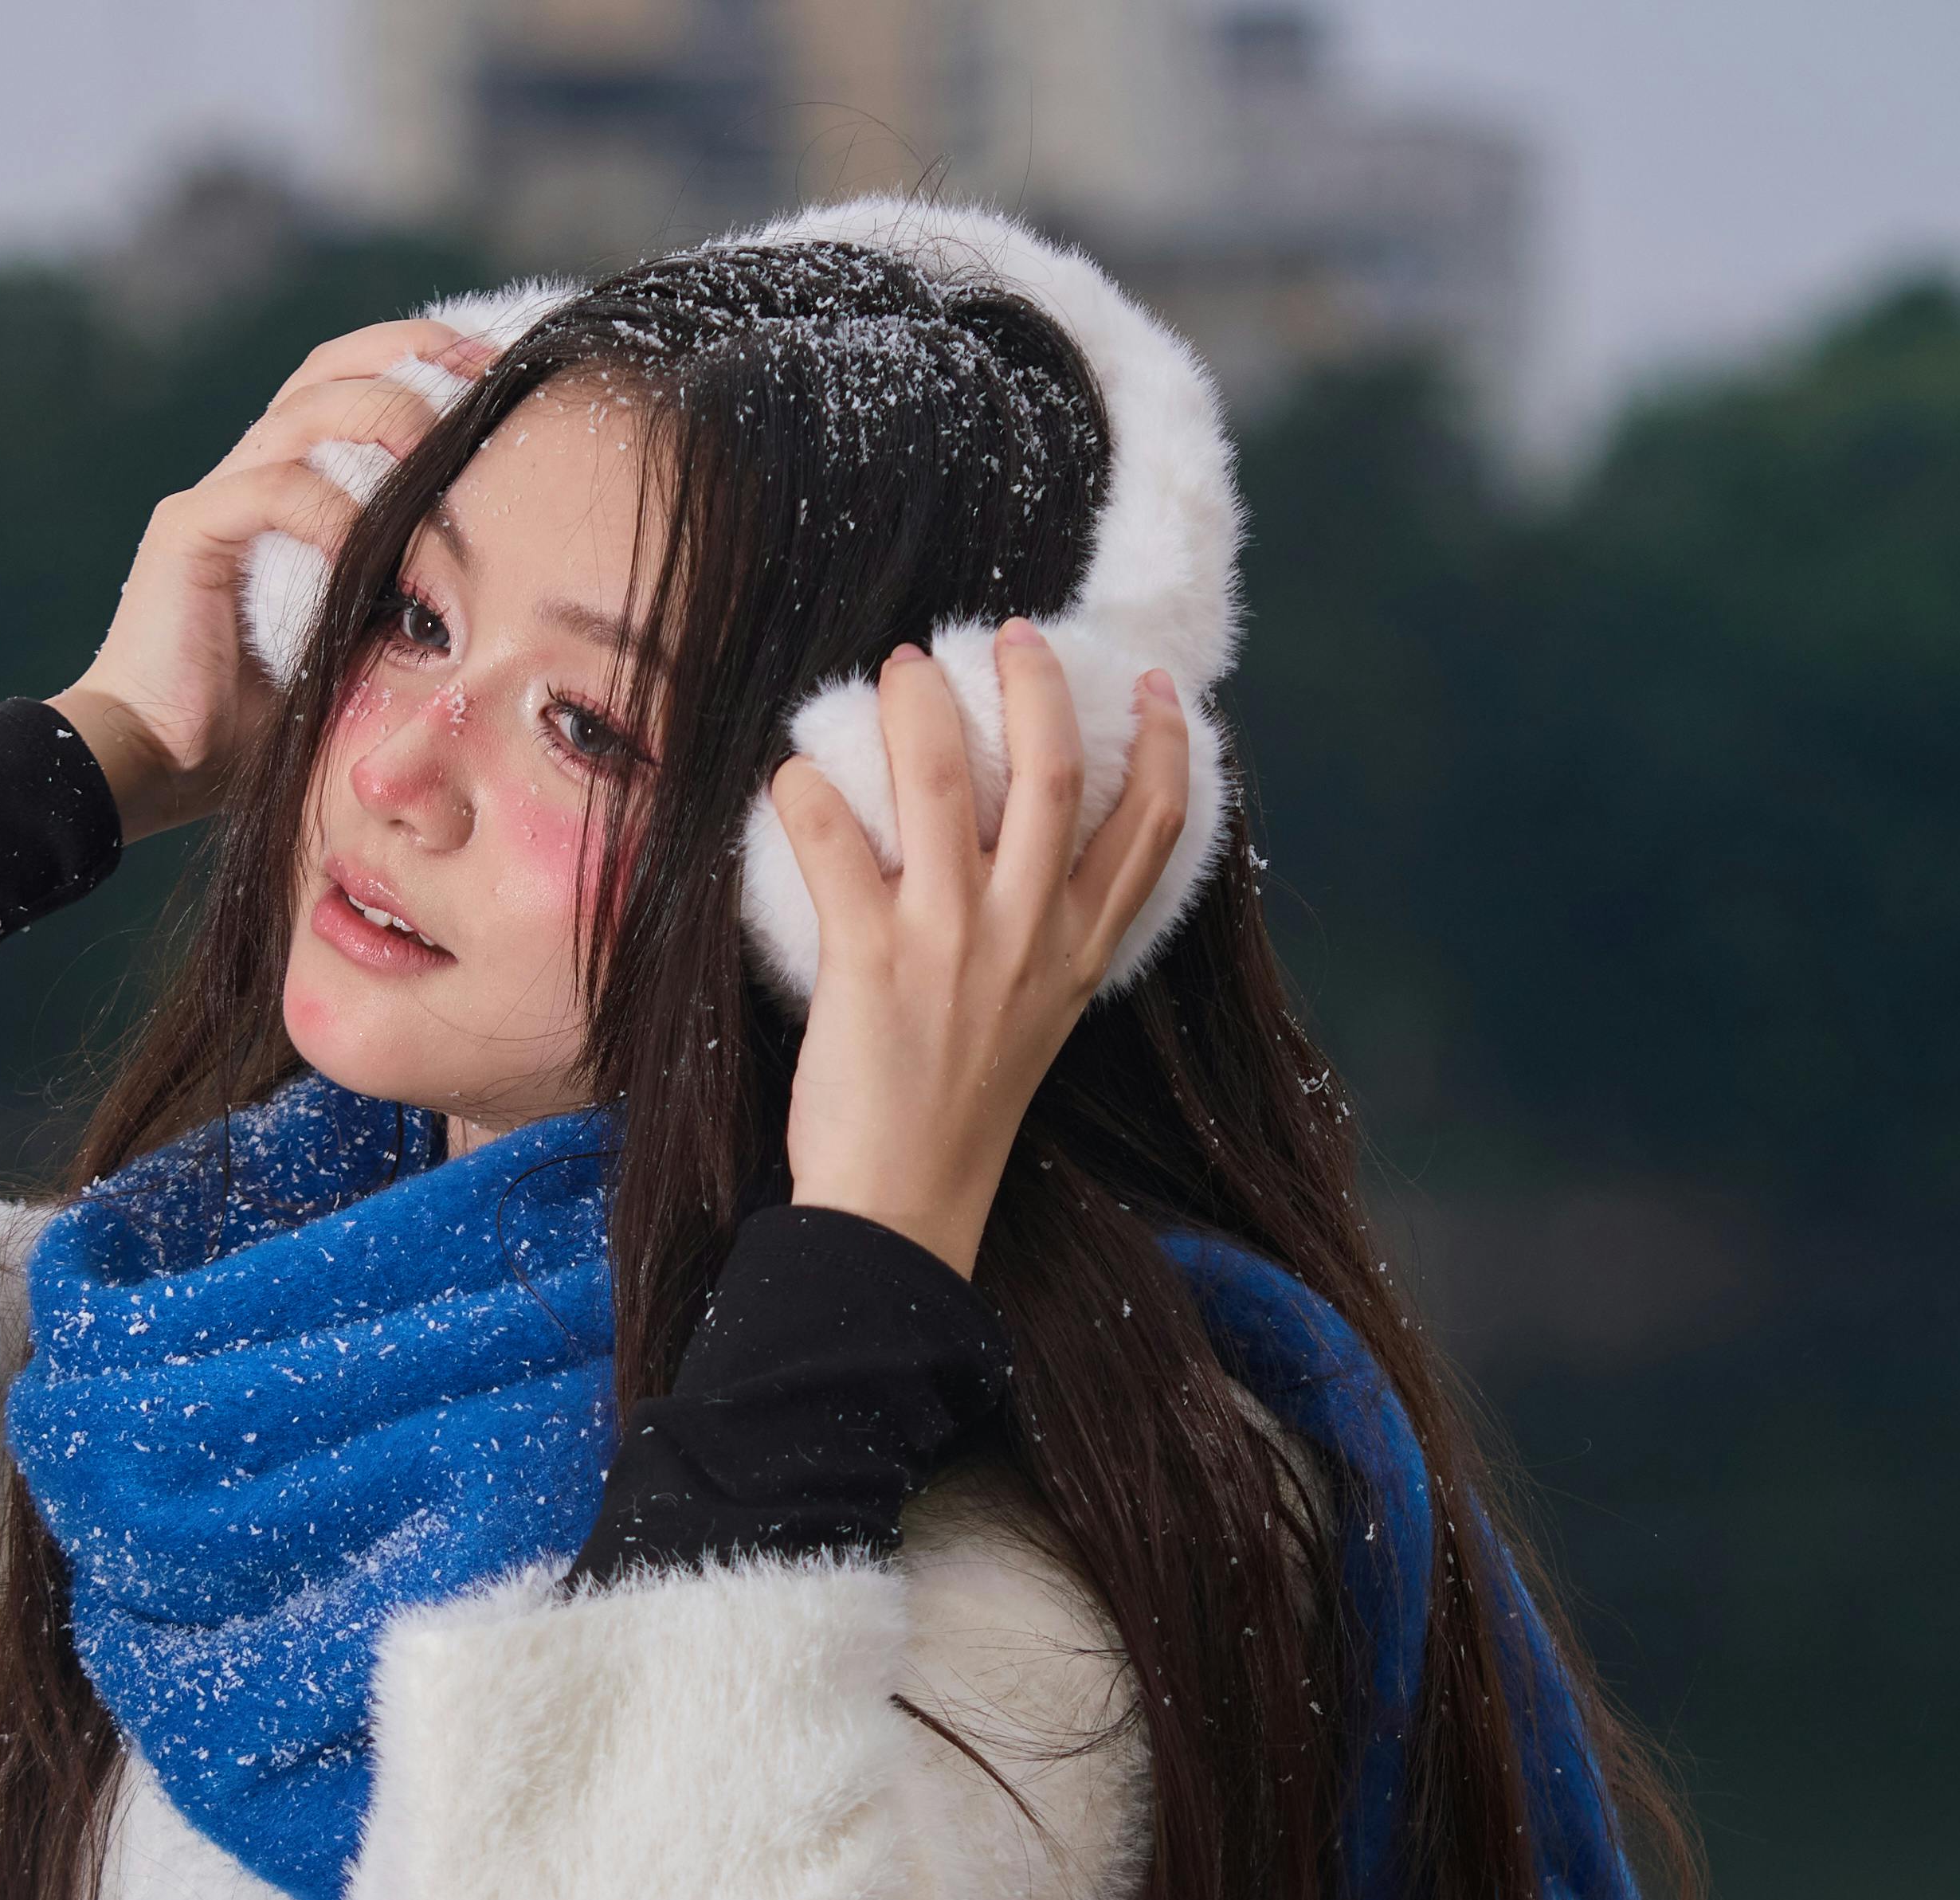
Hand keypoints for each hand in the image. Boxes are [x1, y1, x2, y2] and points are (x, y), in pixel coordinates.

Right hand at [48, 319, 493, 840]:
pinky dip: (326, 508)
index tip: (498, 372)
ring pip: (303, 414)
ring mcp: (217, 495)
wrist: (163, 761)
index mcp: (294, 483)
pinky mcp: (187, 532)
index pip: (355, 382)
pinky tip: (365, 542)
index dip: (423, 359)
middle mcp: (252, 471)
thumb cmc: (269, 715)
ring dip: (380, 417)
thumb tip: (504, 560)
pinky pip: (268, 490)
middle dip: (411, 360)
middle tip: (482, 381)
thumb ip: (408, 585)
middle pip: (330, 370)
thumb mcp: (364, 638)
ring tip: (436, 443)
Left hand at [769, 622, 1193, 1276]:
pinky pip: (834, 841)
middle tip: (1007, 634)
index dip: (1167, 747)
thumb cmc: (959, 1113)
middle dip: (1037, 686)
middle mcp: (1028, 937)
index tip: (1161, 688)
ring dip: (920, 709)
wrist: (902, 1206)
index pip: (1154, 831)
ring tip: (900, 669)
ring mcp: (952, 944)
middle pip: (1058, 775)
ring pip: (947, 784)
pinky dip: (808, 792)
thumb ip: (1044, 939)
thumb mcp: (1037, 1019)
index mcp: (1078, 954)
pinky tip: (791, 772)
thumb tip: (1023, 858)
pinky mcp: (871, 959)